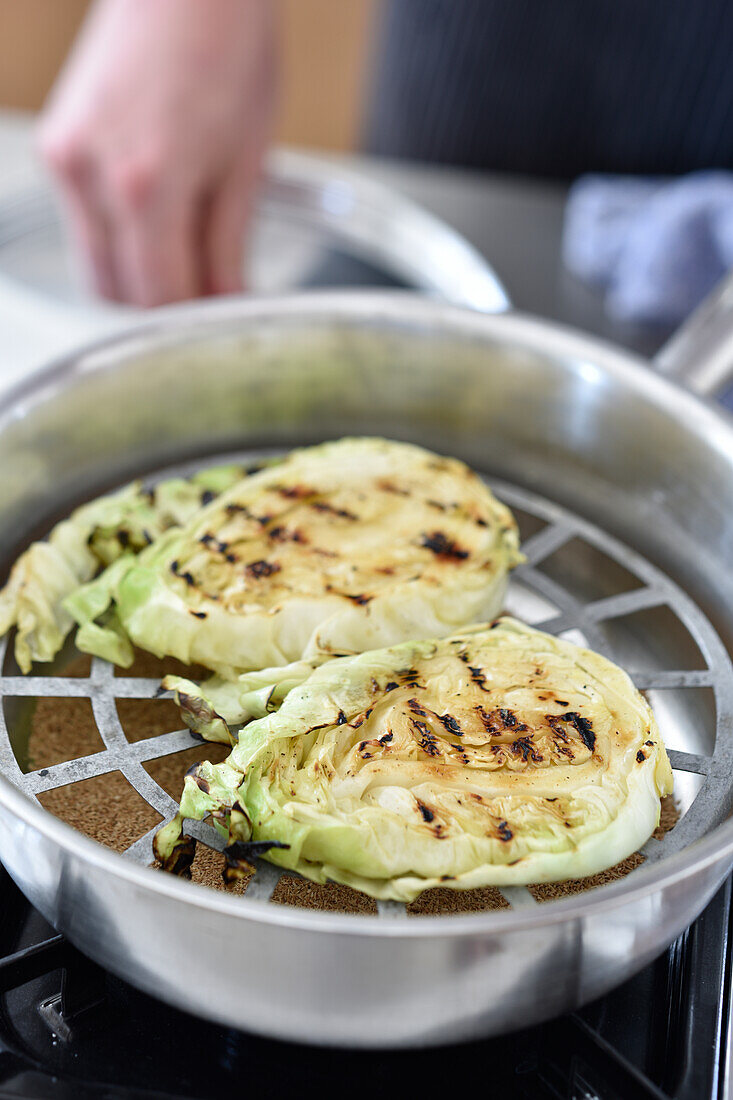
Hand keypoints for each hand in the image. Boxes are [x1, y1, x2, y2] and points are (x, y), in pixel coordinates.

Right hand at [37, 0, 275, 305]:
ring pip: (96, 265)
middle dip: (167, 303)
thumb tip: (230, 305)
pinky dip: (120, 238)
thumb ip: (228, 246)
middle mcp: (93, 177)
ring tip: (187, 247)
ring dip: (139, 276)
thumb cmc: (227, 50)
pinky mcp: (58, 147)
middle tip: (212, 288)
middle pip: (119, 293)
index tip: (226, 319)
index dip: (197, 319)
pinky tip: (157, 213)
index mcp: (147, 186)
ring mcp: (66, 161)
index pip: (161, 298)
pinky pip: (85, 225)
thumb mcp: (247, 161)